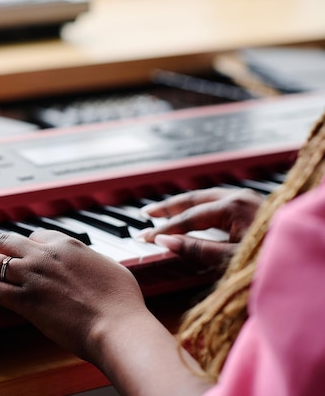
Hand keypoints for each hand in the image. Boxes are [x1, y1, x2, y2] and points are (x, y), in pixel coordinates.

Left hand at [0, 229, 145, 360]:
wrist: (117, 325)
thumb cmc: (122, 302)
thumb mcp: (110, 268)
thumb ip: (89, 262)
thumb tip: (86, 263)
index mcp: (67, 245)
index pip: (34, 235)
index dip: (18, 242)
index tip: (9, 249)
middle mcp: (45, 256)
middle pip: (3, 242)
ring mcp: (33, 277)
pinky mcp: (25, 301)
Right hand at [139, 187, 263, 268]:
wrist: (312, 251)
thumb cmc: (273, 258)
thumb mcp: (232, 259)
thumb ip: (197, 250)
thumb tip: (166, 242)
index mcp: (231, 206)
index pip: (188, 218)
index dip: (165, 229)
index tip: (146, 238)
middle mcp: (238, 196)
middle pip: (193, 199)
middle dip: (168, 208)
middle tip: (146, 215)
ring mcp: (248, 198)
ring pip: (206, 197)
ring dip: (183, 204)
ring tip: (164, 211)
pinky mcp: (255, 205)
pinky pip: (218, 200)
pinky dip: (200, 206)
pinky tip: (196, 212)